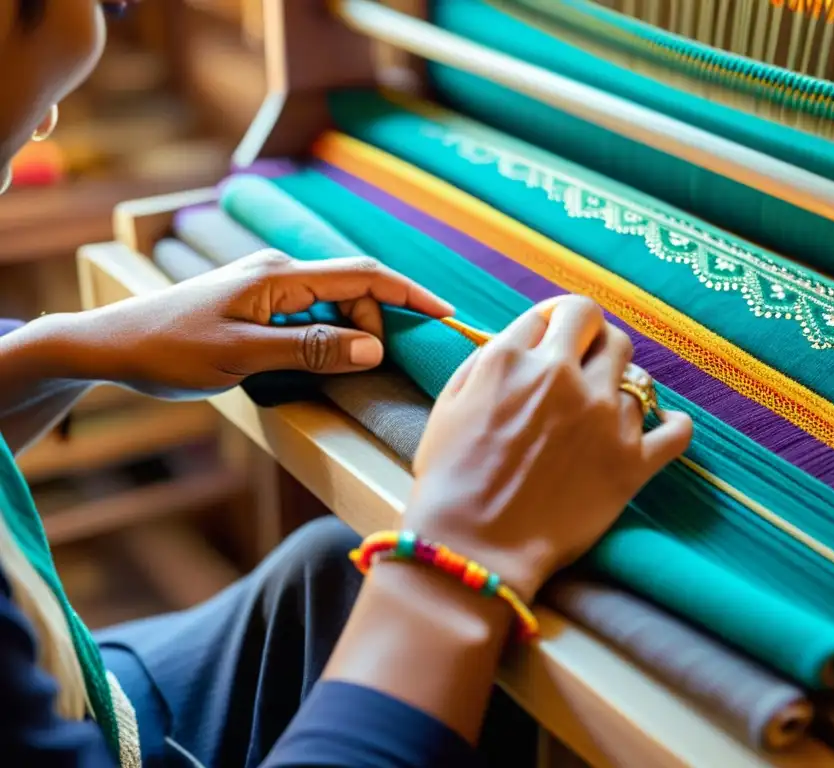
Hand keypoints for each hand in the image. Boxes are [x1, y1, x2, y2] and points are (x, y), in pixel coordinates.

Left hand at [62, 250, 453, 397]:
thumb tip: (374, 347)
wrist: (109, 346)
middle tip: (374, 368)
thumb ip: (311, 350)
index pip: (361, 274)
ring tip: (346, 369)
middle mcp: (277, 272)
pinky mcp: (257, 304)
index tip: (446, 314)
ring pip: (331, 304)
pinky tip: (323, 360)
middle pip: (351, 289)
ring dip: (350, 332)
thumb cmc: (169, 351)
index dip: (408, 293)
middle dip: (375, 323)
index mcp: (278, 276)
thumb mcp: (243, 357)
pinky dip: (329, 336)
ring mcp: (267, 287)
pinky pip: (310, 315)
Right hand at [408, 296, 692, 601]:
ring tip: (606, 406)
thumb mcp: (450, 404)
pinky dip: (673, 424)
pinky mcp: (631, 462)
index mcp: (514, 359)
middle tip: (585, 362)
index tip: (557, 340)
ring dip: (622, 384)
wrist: (473, 548)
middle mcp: (563, 377)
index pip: (555, 312)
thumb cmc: (451, 480)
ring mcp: (602, 418)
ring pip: (638, 375)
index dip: (556, 324)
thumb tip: (521, 341)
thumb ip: (487, 361)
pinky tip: (663, 425)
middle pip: (602, 328)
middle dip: (593, 339)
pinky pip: (676, 429)